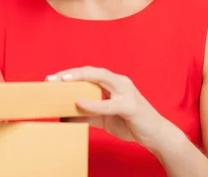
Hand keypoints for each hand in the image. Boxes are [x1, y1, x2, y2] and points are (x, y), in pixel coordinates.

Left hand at [47, 67, 172, 151]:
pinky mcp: (131, 106)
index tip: (52, 78)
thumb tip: (65, 117)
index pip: (89, 73)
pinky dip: (93, 103)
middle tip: (51, 78)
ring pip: (101, 78)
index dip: (71, 74)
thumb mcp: (105, 118)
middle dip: (71, 73)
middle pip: (92, 71)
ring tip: (62, 82)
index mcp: (114, 83)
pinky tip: (79, 102)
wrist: (156, 135)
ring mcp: (127, 92)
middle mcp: (120, 82)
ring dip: (80, 78)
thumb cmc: (131, 123)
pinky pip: (108, 103)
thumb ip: (88, 114)